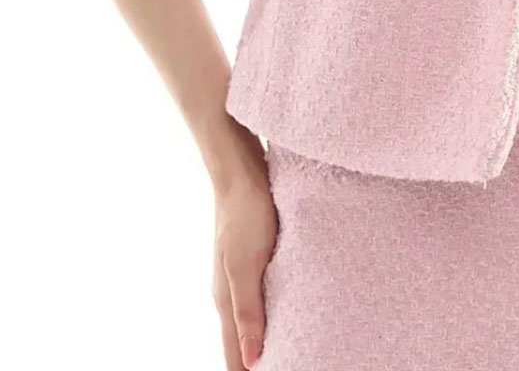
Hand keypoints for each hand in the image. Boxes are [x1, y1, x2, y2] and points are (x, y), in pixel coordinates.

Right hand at [211, 146, 278, 369]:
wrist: (242, 168)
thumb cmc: (245, 213)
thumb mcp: (246, 265)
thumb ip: (248, 312)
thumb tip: (251, 360)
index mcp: (226, 300)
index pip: (233, 355)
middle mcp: (231, 291)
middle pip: (241, 342)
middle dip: (256, 363)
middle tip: (291, 367)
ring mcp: (242, 273)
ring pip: (253, 319)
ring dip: (266, 340)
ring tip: (291, 353)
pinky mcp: (256, 257)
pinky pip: (264, 296)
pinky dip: (274, 313)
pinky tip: (292, 312)